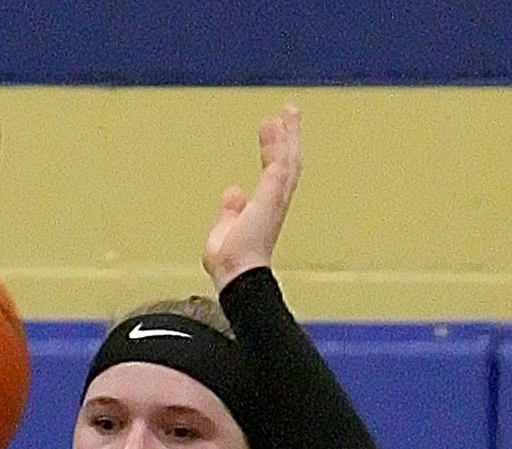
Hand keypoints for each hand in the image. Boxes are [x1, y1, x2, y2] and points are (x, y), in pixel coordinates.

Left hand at [202, 103, 301, 290]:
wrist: (236, 274)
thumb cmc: (229, 264)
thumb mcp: (222, 231)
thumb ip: (229, 212)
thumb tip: (232, 193)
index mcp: (263, 210)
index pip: (273, 174)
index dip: (273, 152)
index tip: (270, 132)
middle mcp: (274, 202)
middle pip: (287, 162)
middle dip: (288, 137)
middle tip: (288, 113)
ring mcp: (276, 197)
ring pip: (289, 158)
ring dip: (289, 133)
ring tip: (288, 110)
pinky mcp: (273, 194)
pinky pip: (280, 161)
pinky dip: (279, 141)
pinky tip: (278, 122)